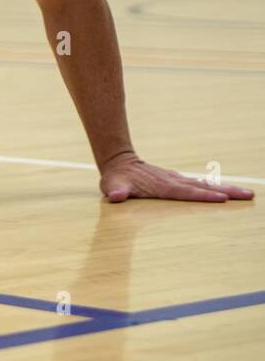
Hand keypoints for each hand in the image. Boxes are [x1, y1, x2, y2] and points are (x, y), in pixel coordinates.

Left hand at [99, 152, 254, 202]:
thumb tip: (115, 197)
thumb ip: (115, 192)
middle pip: (203, 187)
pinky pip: (200, 184)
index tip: (222, 198)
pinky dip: (215, 187)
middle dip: (226, 191)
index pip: (186, 193)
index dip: (203, 195)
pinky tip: (227, 191)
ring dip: (226, 188)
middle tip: (248, 195)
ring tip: (246, 194)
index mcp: (163, 187)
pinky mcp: (177, 180)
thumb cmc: (115, 179)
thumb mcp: (112, 187)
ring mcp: (176, 180)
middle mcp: (173, 182)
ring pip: (205, 184)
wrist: (118, 162)